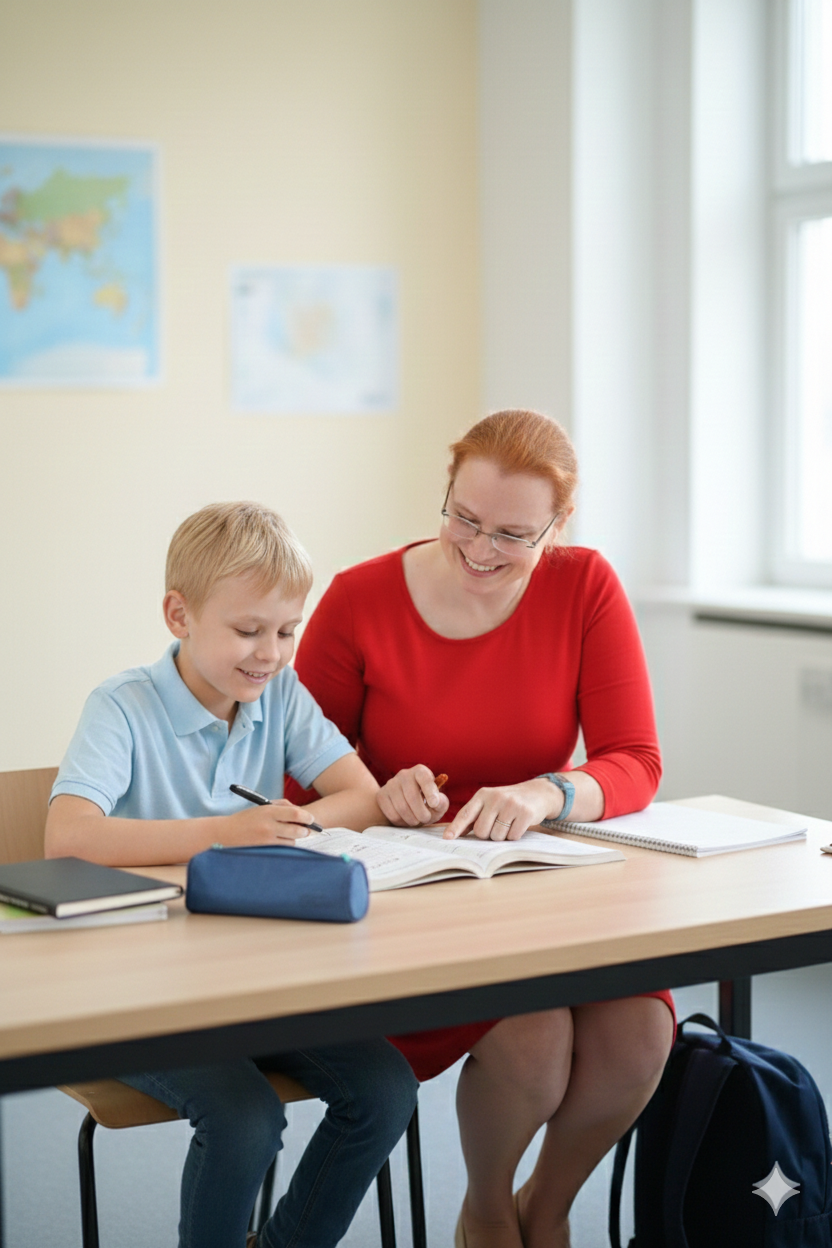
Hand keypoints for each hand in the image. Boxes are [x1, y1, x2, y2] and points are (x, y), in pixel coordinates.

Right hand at [224, 799, 317, 845]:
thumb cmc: (245, 818)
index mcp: (268, 811)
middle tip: (306, 829)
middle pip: (298, 830)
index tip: (311, 819)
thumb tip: (300, 811)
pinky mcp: (265, 850)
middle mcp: (269, 826)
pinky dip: (286, 845)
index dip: (307, 817)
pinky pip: (283, 848)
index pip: (296, 814)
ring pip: (292, 841)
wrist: (225, 833)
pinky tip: (280, 840)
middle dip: (305, 829)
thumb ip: (282, 806)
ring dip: (294, 838)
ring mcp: (267, 840)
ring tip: (287, 834)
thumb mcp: (262, 807)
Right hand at [378, 765, 449, 826]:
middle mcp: (404, 775)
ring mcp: (391, 784)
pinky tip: (406, 820)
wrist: (407, 804)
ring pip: (401, 807)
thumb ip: (442, 803)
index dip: (430, 791)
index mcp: (420, 771)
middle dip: (422, 813)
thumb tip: (436, 802)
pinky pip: (392, 814)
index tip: (434, 804)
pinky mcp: (382, 796)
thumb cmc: (426, 802)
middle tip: (426, 819)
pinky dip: (401, 822)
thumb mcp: (438, 802)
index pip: (424, 777)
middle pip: (412, 796)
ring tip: (417, 820)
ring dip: (412, 819)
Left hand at [443, 779, 561, 840]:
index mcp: (483, 795)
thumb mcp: (490, 802)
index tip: (447, 838)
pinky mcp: (525, 813)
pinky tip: (518, 825)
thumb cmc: (509, 801)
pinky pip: (512, 836)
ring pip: (497, 836)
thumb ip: (475, 816)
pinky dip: (514, 836)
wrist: (538, 793)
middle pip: (481, 831)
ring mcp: (510, 804)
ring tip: (509, 823)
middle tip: (497, 825)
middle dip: (488, 835)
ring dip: (502, 836)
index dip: (456, 827)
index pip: (466, 813)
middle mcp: (495, 797)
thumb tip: (455, 834)